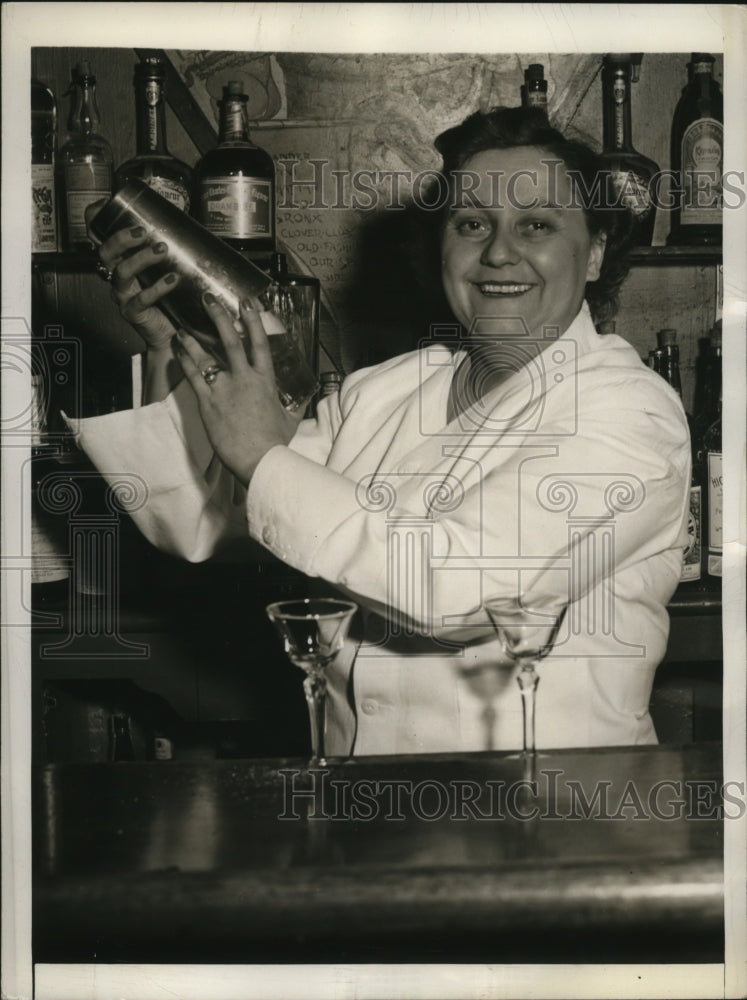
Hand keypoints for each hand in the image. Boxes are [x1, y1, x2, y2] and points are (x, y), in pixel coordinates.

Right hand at [86, 201, 178, 350]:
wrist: (172, 333)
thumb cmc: (170, 298)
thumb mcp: (167, 268)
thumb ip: (170, 250)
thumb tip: (189, 224)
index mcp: (122, 261)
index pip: (101, 238)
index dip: (96, 221)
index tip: (104, 205)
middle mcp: (118, 277)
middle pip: (106, 253)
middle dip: (121, 239)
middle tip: (143, 232)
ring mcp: (123, 295)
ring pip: (122, 273)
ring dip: (141, 259)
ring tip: (161, 250)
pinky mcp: (133, 314)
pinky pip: (140, 300)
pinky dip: (156, 288)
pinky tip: (172, 280)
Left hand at [175, 295, 304, 486]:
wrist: (259, 459)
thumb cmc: (276, 442)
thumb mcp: (291, 419)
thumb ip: (295, 404)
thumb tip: (304, 399)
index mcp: (265, 380)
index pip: (259, 343)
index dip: (253, 321)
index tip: (246, 304)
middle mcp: (244, 379)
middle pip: (230, 341)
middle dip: (218, 318)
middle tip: (209, 301)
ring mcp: (224, 390)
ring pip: (206, 357)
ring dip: (193, 340)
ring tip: (183, 328)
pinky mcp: (208, 403)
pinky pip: (193, 377)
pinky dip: (184, 361)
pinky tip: (178, 351)